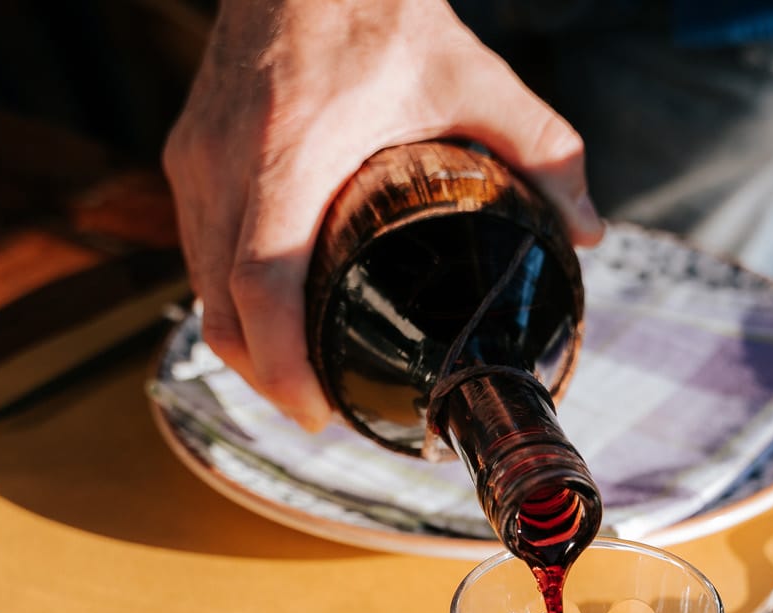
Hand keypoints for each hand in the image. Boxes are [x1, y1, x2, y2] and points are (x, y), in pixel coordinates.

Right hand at [164, 0, 603, 429]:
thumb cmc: (374, 4)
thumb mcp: (472, 73)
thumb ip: (542, 150)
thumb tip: (586, 229)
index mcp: (287, 156)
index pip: (261, 287)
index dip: (282, 365)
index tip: (317, 412)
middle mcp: (222, 165)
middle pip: (220, 307)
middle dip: (265, 375)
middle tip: (322, 412)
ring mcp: (194, 159)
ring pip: (199, 283)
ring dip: (243, 342)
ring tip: (299, 378)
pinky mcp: (186, 150)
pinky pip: (195, 246)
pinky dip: (226, 293)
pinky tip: (270, 316)